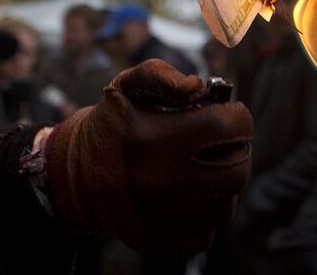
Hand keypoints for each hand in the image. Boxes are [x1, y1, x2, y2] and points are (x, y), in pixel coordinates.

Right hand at [45, 59, 252, 254]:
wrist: (78, 178)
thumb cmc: (112, 127)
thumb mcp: (125, 87)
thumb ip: (160, 74)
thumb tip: (197, 87)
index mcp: (155, 138)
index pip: (227, 127)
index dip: (238, 116)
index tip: (230, 114)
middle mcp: (161, 181)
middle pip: (236, 170)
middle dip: (237, 150)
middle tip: (224, 143)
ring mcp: (164, 217)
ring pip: (226, 203)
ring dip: (223, 183)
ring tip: (204, 168)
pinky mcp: (163, 242)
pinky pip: (208, 231)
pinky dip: (206, 213)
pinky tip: (190, 195)